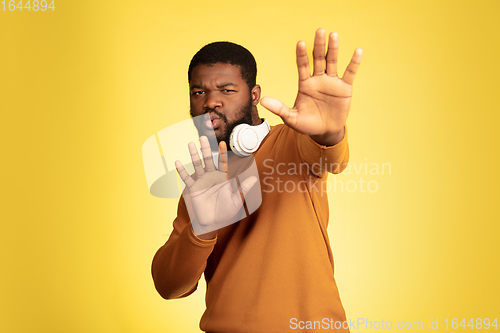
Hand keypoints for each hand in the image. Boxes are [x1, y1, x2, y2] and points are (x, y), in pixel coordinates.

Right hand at [175, 137, 256, 237]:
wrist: (213, 222)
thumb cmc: (226, 211)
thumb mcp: (237, 200)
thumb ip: (243, 189)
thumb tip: (254, 178)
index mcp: (222, 177)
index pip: (222, 162)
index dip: (222, 153)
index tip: (222, 142)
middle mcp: (211, 176)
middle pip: (208, 159)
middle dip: (205, 148)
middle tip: (203, 137)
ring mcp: (201, 181)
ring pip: (197, 165)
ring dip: (193, 155)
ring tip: (190, 144)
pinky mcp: (193, 188)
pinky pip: (187, 178)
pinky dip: (182, 171)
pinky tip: (177, 163)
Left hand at [260, 28, 362, 145]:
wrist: (325, 132)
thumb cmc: (307, 124)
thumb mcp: (291, 118)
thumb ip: (279, 108)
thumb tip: (263, 100)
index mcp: (305, 84)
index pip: (302, 65)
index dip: (302, 55)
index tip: (300, 43)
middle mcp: (318, 79)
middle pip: (318, 58)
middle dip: (318, 45)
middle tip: (320, 30)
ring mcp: (332, 82)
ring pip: (332, 62)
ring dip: (333, 49)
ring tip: (333, 35)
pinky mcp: (345, 88)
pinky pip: (350, 73)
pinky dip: (354, 62)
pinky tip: (357, 51)